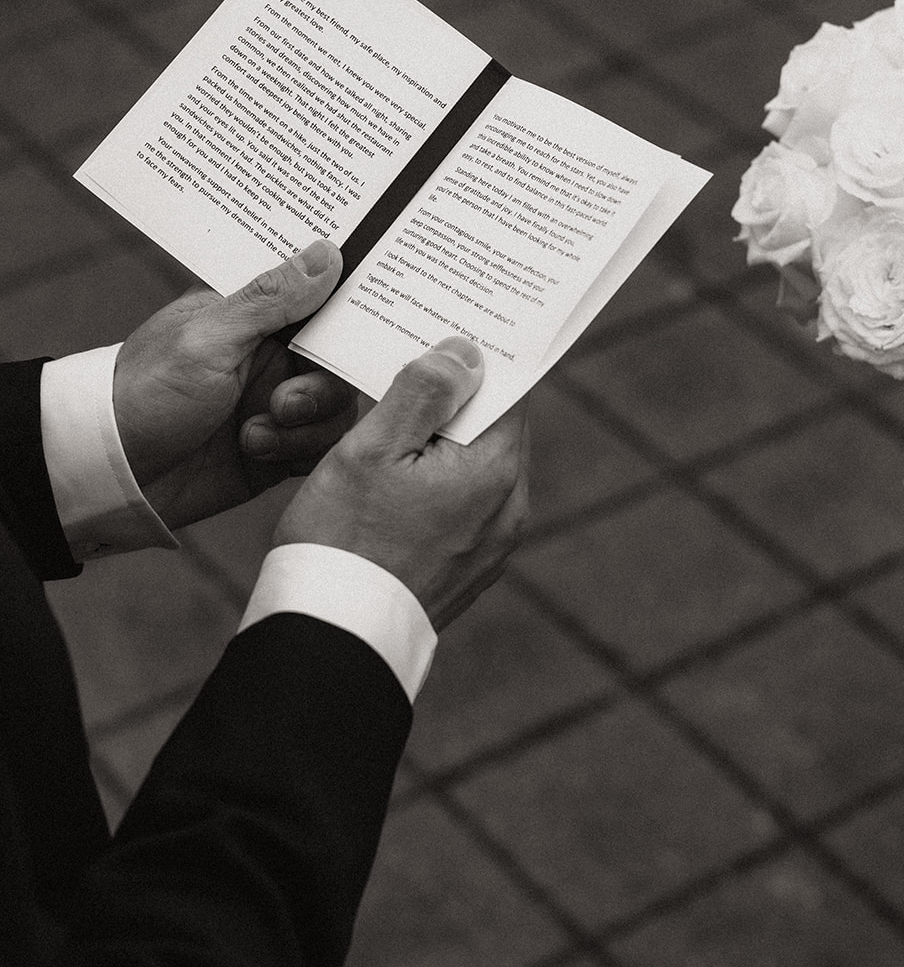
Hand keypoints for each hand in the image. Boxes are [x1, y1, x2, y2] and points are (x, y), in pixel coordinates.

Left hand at [113, 241, 359, 530]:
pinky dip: (299, 452)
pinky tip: (256, 453)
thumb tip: (327, 252)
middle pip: (339, 360)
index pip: (320, 298)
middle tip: (282, 403)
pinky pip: (323, 445)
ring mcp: (278, 400)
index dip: (346, 312)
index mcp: (253, 314)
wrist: (114, 476)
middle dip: (320, 387)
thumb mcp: (208, 339)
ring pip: (336, 407)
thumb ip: (271, 299)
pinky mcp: (281, 446)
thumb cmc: (146, 395)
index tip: (359, 329)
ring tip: (254, 434)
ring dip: (305, 425)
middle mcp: (271, 354)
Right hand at [272, 336, 528, 628]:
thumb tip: (464, 351)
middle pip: (490, 427)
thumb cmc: (342, 540)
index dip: (477, 356)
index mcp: (494, 470)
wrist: (331, 640)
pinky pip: (461, 506)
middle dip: (453, 396)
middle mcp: (508, 508)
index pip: (507, 389)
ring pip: (473, 467)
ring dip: (439, 441)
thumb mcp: (372, 449)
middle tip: (411, 362)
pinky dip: (435, 482)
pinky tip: (393, 478)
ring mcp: (491, 544)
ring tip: (391, 418)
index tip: (450, 327)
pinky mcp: (467, 569)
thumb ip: (422, 392)